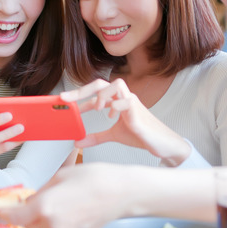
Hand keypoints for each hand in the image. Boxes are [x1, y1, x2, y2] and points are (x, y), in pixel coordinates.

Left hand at [0, 163, 132, 227]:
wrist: (123, 192)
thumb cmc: (95, 178)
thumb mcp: (61, 175)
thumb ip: (40, 191)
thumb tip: (29, 200)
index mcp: (44, 207)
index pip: (12, 215)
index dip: (3, 210)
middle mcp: (51, 225)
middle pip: (26, 222)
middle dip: (24, 211)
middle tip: (29, 198)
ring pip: (41, 226)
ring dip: (41, 216)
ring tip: (57, 199)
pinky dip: (56, 220)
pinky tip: (69, 207)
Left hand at [61, 79, 188, 164]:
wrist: (163, 144)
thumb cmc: (141, 135)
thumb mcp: (114, 136)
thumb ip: (96, 137)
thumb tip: (77, 143)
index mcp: (117, 100)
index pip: (96, 91)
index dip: (79, 95)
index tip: (64, 101)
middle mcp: (124, 97)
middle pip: (102, 83)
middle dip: (83, 90)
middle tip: (67, 99)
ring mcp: (133, 103)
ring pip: (117, 84)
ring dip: (102, 95)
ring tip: (96, 109)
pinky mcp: (139, 113)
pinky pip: (127, 101)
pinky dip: (117, 106)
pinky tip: (112, 116)